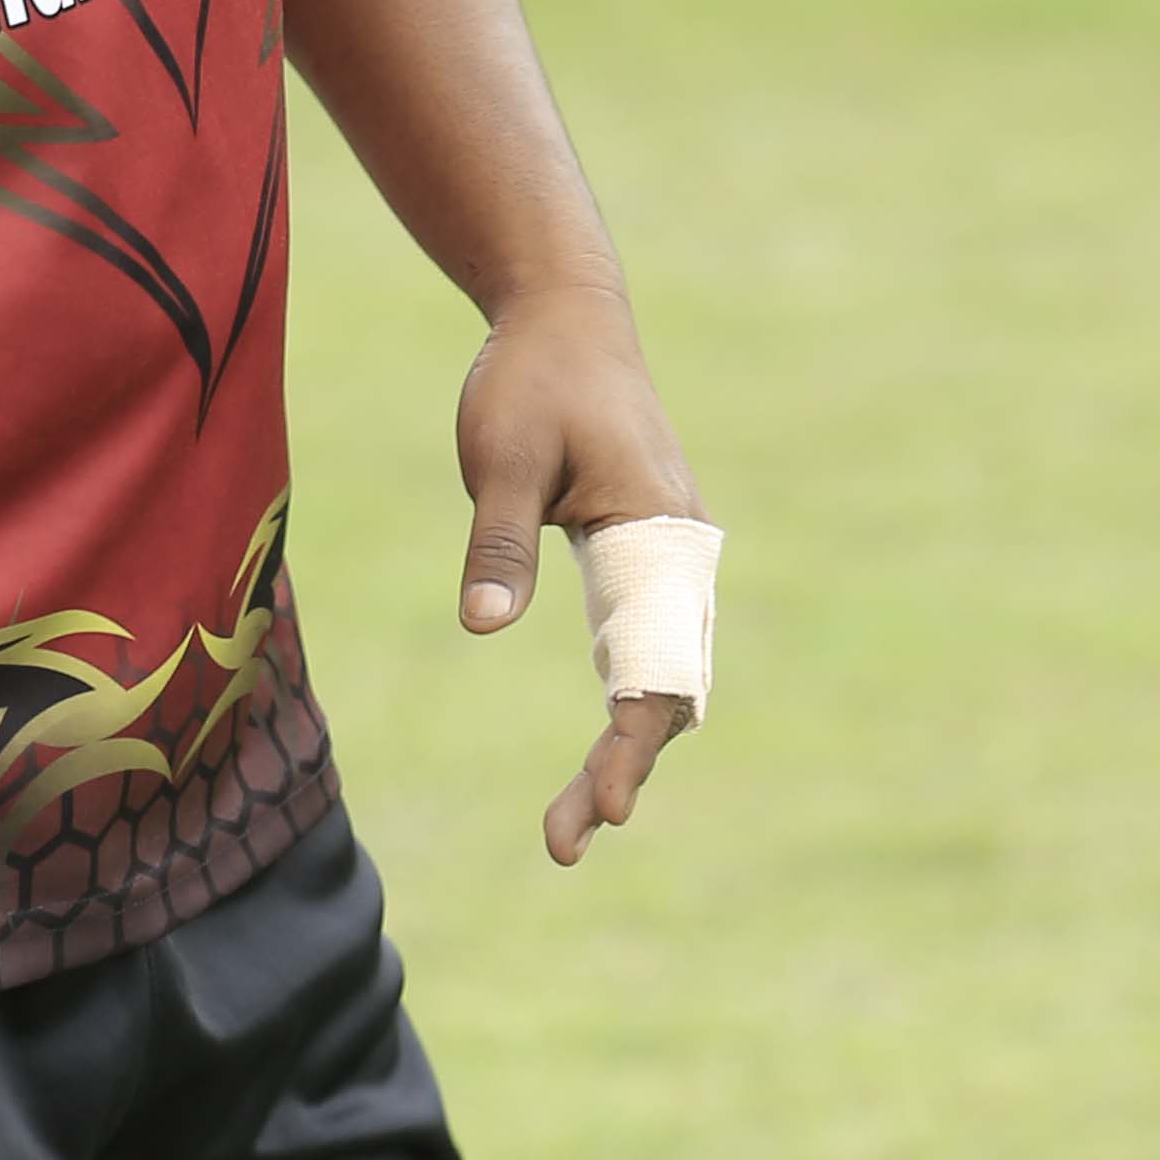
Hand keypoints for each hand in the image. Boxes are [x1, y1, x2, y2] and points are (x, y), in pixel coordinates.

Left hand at [450, 279, 705, 864]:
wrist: (564, 317)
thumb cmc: (532, 378)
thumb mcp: (502, 454)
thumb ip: (497, 544)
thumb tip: (482, 629)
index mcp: (657, 529)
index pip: (652, 661)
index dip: (628, 743)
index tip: (603, 808)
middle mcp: (678, 551)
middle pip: (666, 684)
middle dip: (623, 767)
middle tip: (564, 842)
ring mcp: (666, 556)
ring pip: (661, 672)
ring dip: (626, 747)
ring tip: (570, 824)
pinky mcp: (641, 555)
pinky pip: (645, 647)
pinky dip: (628, 706)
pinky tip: (599, 761)